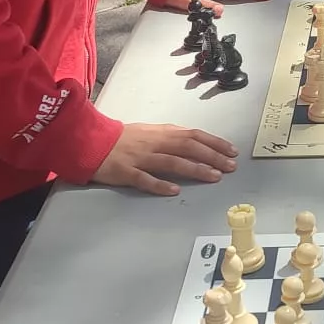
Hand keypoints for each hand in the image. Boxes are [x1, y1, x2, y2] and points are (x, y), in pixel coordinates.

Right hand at [90, 122, 236, 195]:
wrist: (91, 141)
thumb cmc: (124, 138)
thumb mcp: (151, 132)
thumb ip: (172, 137)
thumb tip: (197, 142)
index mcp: (162, 132)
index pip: (194, 135)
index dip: (214, 143)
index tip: (232, 151)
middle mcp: (154, 143)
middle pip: (188, 147)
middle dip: (212, 156)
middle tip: (231, 166)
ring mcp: (140, 158)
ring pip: (171, 162)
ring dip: (194, 169)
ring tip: (213, 176)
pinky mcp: (125, 172)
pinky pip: (144, 179)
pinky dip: (159, 184)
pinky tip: (174, 191)